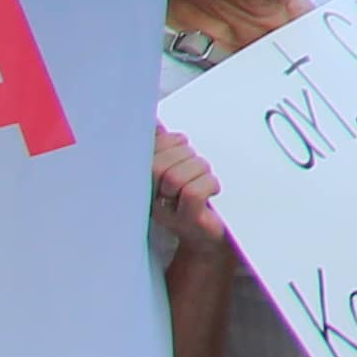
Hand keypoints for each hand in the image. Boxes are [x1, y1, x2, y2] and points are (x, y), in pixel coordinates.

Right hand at [150, 130, 224, 244]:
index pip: (146, 153)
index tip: (181, 144)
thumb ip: (163, 147)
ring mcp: (166, 212)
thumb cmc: (193, 198)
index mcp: (143, 181)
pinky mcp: (187, 221)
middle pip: (159, 165)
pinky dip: (209, 184)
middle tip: (196, 166)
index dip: (168, 142)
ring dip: (200, 170)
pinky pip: (193, 193)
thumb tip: (154, 122)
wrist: (210, 234)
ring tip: (205, 178)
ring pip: (177, 177)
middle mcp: (148, 199)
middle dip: (185, 156)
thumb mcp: (177, 168)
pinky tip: (213, 190)